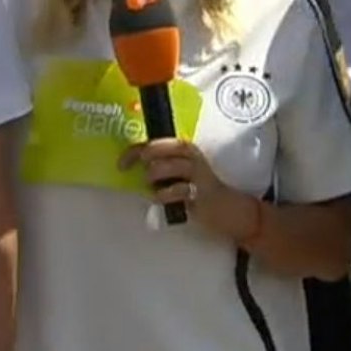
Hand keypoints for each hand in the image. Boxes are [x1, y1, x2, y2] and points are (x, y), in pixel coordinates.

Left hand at [119, 137, 239, 234]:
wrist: (228, 208)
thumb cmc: (199, 189)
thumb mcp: (182, 173)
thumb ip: (163, 167)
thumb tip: (136, 170)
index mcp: (185, 149)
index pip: (155, 142)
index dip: (134, 151)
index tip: (121, 164)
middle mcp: (190, 157)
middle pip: (159, 148)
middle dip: (144, 159)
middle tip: (141, 173)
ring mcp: (196, 174)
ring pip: (165, 166)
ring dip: (153, 177)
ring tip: (154, 188)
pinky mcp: (200, 192)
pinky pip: (177, 190)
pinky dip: (164, 195)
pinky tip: (163, 199)